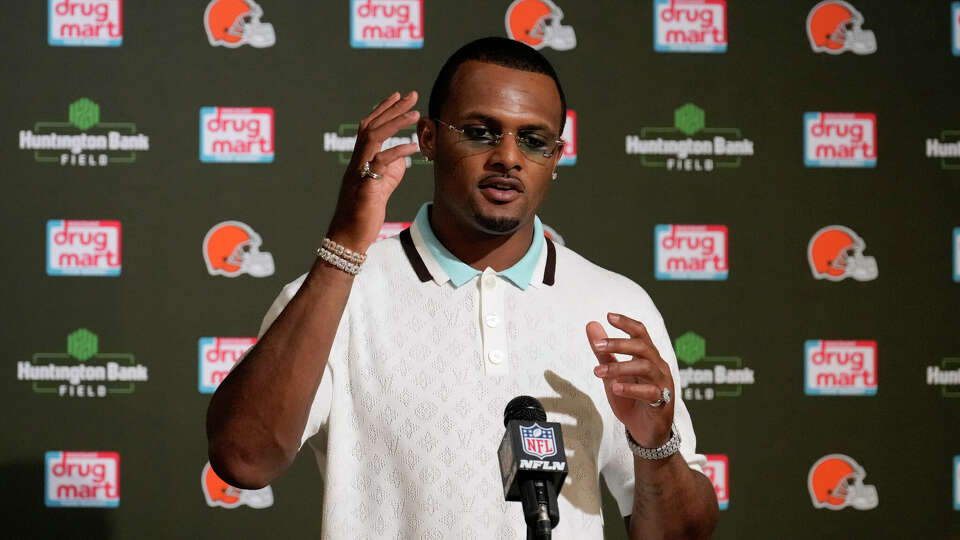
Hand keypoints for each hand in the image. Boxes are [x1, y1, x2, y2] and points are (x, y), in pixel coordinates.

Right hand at [326, 91, 420, 252]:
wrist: (349, 236)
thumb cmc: (365, 212)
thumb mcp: (382, 186)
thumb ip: (392, 169)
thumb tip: (405, 156)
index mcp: (359, 160)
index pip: (369, 127)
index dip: (383, 109)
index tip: (399, 96)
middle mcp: (356, 162)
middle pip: (370, 126)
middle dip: (391, 108)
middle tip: (411, 94)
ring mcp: (359, 173)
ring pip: (372, 138)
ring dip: (395, 123)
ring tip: (415, 114)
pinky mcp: (366, 187)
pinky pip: (380, 163)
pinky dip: (398, 152)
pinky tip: (413, 147)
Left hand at [587, 313, 674, 448]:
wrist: (646, 432)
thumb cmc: (632, 400)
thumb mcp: (613, 374)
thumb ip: (604, 352)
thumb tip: (591, 325)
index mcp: (648, 357)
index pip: (641, 333)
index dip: (626, 323)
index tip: (608, 316)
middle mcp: (658, 367)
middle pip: (642, 347)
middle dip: (619, 343)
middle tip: (597, 345)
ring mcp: (662, 384)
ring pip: (645, 367)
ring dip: (620, 367)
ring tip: (598, 371)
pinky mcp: (662, 403)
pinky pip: (650, 392)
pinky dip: (632, 389)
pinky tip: (616, 388)